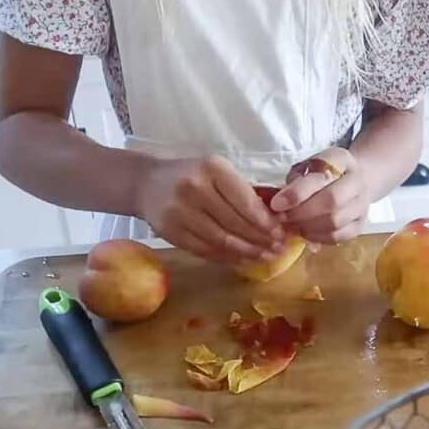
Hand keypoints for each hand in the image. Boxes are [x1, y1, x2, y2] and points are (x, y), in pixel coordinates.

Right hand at [135, 155, 285, 262]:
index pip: (245, 201)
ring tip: (265, 257)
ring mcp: (179, 212)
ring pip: (221, 240)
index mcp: (212, 168)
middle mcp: (194, 188)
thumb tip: (276, 220)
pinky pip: (205, 250)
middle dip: (261, 240)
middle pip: (235, 223)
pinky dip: (227, 258)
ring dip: (248, 253)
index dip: (265, 222)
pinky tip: (242, 261)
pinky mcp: (170, 232)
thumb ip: (242, 191)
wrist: (146, 182)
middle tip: (278, 249)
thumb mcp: (217, 171)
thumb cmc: (191, 175)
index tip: (281, 233)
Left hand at [271, 147, 369, 242]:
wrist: (353, 180)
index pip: (321, 177)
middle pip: (332, 201)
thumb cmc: (322, 172)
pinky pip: (338, 236)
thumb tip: (280, 203)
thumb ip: (295, 180)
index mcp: (342, 160)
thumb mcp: (307, 166)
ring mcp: (362, 205)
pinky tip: (305, 232)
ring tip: (292, 225)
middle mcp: (358, 182)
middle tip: (282, 218)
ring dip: (308, 226)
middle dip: (302, 212)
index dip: (297, 193)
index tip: (276, 204)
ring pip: (335, 222)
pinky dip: (317, 237)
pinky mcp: (360, 225)